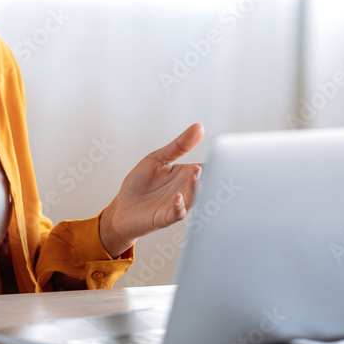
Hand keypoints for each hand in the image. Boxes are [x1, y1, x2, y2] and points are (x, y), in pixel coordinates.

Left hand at [99, 123, 203, 257]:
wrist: (122, 208)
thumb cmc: (140, 184)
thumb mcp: (157, 159)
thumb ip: (178, 146)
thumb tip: (199, 126)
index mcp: (185, 174)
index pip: (206, 167)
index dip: (216, 162)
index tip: (221, 153)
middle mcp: (184, 189)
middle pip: (203, 182)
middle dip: (209, 175)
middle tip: (212, 163)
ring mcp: (177, 204)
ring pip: (193, 197)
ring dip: (195, 187)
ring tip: (195, 174)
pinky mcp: (166, 216)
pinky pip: (177, 212)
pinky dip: (179, 205)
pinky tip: (177, 196)